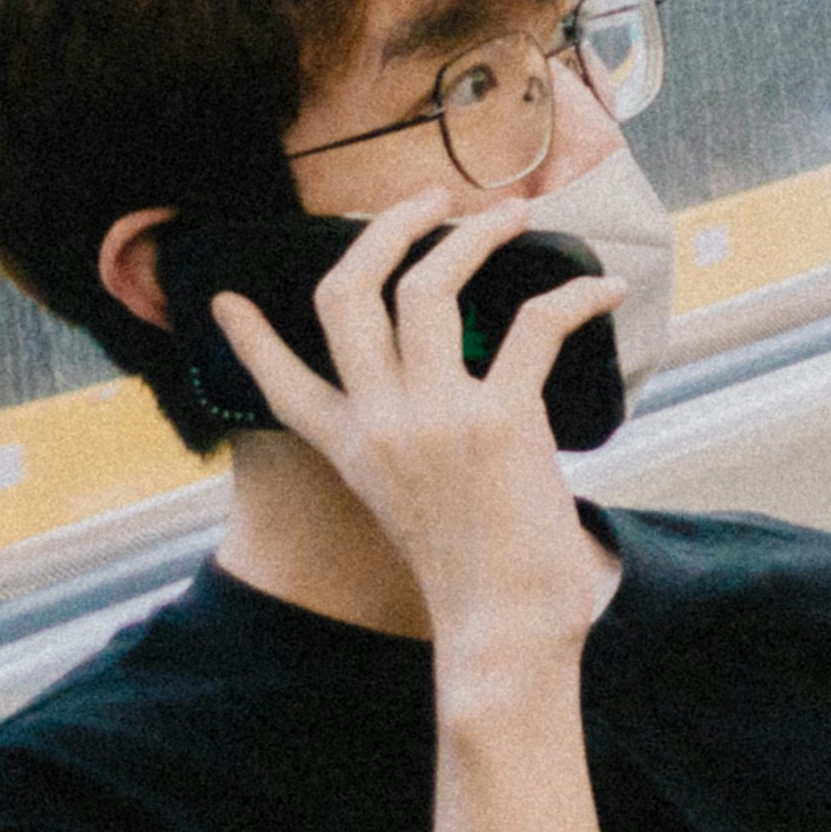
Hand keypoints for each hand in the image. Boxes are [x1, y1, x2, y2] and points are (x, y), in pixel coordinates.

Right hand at [197, 188, 618, 675]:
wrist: (505, 633)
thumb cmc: (477, 579)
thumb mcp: (414, 508)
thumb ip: (412, 451)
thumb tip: (452, 403)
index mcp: (352, 449)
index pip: (281, 382)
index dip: (250, 337)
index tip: (226, 298)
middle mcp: (380, 424)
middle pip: (350, 293)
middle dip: (386, 228)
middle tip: (429, 198)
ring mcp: (434, 418)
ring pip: (430, 285)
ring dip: (476, 235)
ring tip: (512, 215)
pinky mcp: (499, 420)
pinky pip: (533, 323)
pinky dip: (575, 295)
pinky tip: (603, 291)